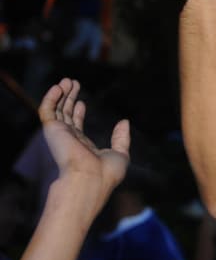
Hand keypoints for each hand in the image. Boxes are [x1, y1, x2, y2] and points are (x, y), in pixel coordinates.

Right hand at [39, 79, 128, 204]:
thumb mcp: (121, 154)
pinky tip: (58, 87)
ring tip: (67, 80)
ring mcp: (59, 135)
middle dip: (68, 98)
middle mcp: (68, 140)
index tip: (81, 101)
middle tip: (73, 82)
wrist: (91, 178)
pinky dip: (50, 98)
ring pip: (56, 110)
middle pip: (65, 115)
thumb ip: (121, 138)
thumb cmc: (107, 173)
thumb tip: (124, 121)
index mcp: (82, 147)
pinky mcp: (52, 130)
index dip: (77, 112)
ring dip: (60, 94)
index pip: (76, 126)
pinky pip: (47, 110)